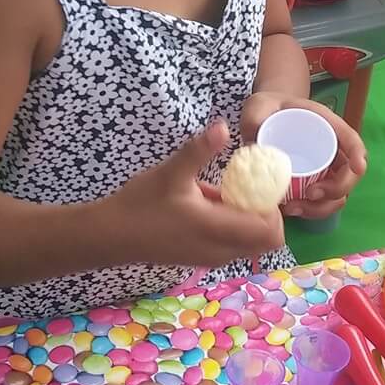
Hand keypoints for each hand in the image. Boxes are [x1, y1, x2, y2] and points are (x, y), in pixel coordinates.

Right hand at [107, 123, 284, 267]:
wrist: (110, 235)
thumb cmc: (140, 204)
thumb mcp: (171, 173)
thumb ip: (199, 151)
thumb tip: (223, 126)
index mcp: (218, 230)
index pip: (270, 231)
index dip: (274, 208)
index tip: (260, 183)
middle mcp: (221, 250)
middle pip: (266, 240)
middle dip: (266, 213)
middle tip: (249, 186)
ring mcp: (212, 257)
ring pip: (250, 244)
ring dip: (249, 220)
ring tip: (228, 193)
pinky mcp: (202, 258)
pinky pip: (233, 245)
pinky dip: (234, 227)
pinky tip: (211, 204)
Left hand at [241, 93, 366, 219]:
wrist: (264, 118)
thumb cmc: (267, 109)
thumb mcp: (259, 106)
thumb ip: (256, 116)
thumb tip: (255, 137)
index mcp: (325, 125)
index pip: (350, 139)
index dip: (358, 153)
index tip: (357, 167)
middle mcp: (331, 149)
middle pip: (350, 174)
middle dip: (336, 189)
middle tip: (310, 194)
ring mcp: (325, 169)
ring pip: (337, 195)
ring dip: (321, 207)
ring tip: (294, 207)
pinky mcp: (313, 184)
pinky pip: (321, 203)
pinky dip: (310, 211)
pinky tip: (289, 209)